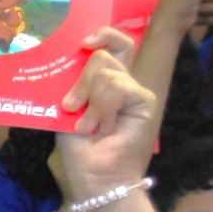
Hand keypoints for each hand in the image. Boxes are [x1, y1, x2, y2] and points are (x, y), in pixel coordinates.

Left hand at [56, 28, 157, 200]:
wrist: (95, 176)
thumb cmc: (79, 149)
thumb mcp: (66, 110)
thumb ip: (71, 84)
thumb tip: (68, 59)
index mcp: (102, 81)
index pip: (113, 44)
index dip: (103, 35)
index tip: (83, 43)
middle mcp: (121, 82)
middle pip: (104, 55)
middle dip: (81, 81)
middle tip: (72, 106)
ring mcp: (134, 90)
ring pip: (107, 71)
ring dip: (91, 101)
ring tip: (88, 126)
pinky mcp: (145, 101)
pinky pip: (118, 86)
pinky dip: (103, 108)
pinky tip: (102, 128)